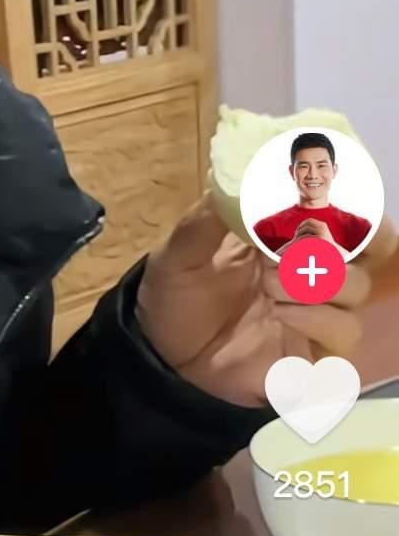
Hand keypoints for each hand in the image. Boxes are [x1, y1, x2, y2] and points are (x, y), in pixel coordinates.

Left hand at [136, 199, 398, 404]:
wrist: (162, 357)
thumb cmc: (177, 298)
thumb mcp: (180, 252)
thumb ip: (209, 217)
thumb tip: (236, 177)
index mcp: (289, 235)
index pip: (347, 209)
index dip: (351, 198)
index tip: (324, 192)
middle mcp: (312, 270)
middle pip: (373, 246)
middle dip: (349, 237)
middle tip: (306, 236)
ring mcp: (317, 312)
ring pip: (357, 288)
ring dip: (319, 278)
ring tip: (269, 283)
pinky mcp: (314, 354)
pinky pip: (344, 334)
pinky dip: (319, 319)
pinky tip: (282, 313)